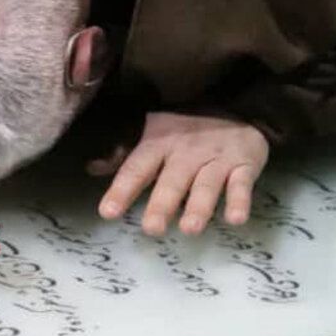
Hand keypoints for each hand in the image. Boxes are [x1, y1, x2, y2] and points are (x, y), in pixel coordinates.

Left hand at [91, 112, 267, 236]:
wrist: (237, 107)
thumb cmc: (185, 130)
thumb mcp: (151, 135)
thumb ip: (124, 156)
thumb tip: (91, 168)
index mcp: (158, 144)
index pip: (136, 168)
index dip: (122, 190)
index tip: (108, 212)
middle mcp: (186, 152)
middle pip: (172, 180)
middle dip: (162, 204)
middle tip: (152, 229)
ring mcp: (216, 159)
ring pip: (206, 184)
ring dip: (198, 206)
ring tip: (189, 229)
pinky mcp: (244, 164)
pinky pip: (242, 184)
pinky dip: (240, 201)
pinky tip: (235, 219)